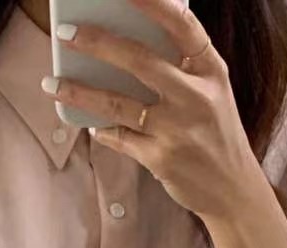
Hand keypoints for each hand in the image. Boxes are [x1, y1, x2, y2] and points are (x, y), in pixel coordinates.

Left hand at [46, 0, 268, 222]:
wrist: (234, 190)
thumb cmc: (217, 134)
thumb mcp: (212, 92)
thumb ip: (183, 66)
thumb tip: (129, 39)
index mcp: (211, 71)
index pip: (181, 25)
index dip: (151, 2)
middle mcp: (196, 96)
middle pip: (139, 60)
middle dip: (97, 43)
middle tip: (65, 32)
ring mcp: (178, 129)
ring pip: (118, 103)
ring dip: (79, 92)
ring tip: (52, 83)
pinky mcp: (161, 158)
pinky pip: (120, 137)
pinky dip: (101, 130)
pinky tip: (88, 124)